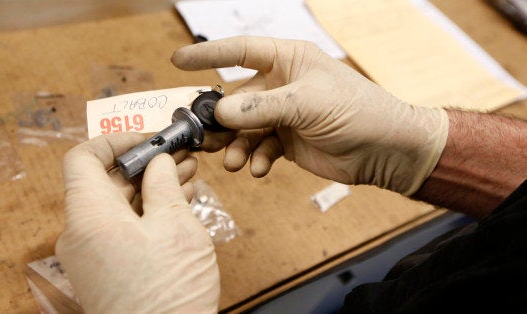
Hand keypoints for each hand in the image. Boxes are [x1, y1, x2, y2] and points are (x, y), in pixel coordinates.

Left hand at [55, 133, 219, 312]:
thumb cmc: (166, 297)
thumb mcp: (175, 227)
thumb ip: (163, 185)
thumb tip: (158, 162)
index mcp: (89, 216)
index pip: (83, 158)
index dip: (115, 140)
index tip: (147, 138)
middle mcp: (81, 234)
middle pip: (104, 182)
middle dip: (144, 164)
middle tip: (178, 155)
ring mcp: (92, 254)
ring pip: (118, 206)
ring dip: (150, 188)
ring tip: (187, 176)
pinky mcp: (105, 270)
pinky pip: (121, 229)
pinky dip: (146, 213)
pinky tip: (178, 205)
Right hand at [172, 36, 448, 194]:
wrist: (386, 150)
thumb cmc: (357, 111)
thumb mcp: (307, 103)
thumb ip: (262, 106)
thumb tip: (222, 112)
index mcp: (288, 60)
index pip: (241, 51)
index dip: (208, 55)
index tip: (177, 61)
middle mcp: (281, 85)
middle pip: (236, 97)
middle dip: (218, 117)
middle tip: (200, 134)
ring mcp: (283, 114)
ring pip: (243, 128)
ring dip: (234, 145)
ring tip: (232, 161)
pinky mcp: (287, 141)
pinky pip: (258, 148)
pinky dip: (254, 159)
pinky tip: (258, 168)